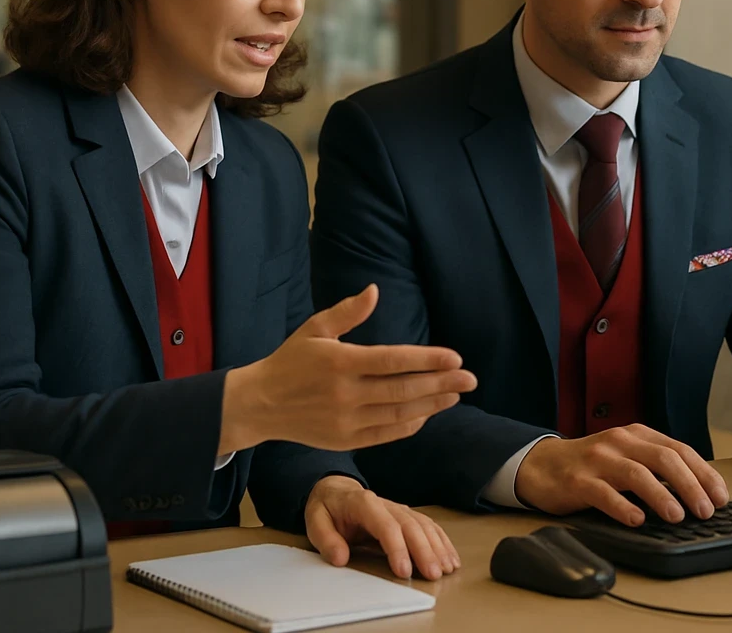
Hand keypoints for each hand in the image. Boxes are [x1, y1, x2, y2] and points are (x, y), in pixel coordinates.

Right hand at [219, 285, 476, 453]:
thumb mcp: (314, 328)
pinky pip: (385, 435)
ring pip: (398, 414)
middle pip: (403, 390)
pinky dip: (409, 425)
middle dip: (441, 384)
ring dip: (431, 405)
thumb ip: (347, 311)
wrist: (260, 404)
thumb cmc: (291, 360)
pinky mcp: (344, 441)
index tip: (455, 358)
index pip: (392, 361)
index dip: (426, 359)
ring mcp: (345, 421)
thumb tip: (375, 290)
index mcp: (340, 362)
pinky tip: (427, 414)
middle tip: (470, 379)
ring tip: (455, 394)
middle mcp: (345, 394)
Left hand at [305, 476, 459, 579]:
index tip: (404, 571)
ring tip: (447, 568)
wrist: (335, 489)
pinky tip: (450, 555)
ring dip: (437, 546)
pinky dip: (441, 540)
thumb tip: (340, 558)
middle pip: (410, 525)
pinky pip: (428, 524)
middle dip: (424, 550)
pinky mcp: (405, 514)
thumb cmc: (327, 507)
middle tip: (433, 574)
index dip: (397, 547)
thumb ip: (326, 539)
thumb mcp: (316, 520)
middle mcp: (385, 503)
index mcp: (363, 503)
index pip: (385, 525)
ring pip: (423, 524)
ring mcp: (398, 508)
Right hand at [514, 425, 728, 525]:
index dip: (703, 473)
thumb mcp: (626, 456)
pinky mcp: (577, 480)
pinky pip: (603, 493)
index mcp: (635, 435)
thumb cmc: (592, 464)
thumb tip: (700, 492)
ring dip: (661, 495)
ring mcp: (597, 460)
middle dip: (689, 485)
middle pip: (662, 458)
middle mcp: (618, 442)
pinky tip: (636, 520)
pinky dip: (622, 507)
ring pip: (636, 473)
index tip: (721, 497)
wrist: (543, 464)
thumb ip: (656, 466)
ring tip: (677, 516)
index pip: (678, 449)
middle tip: (706, 510)